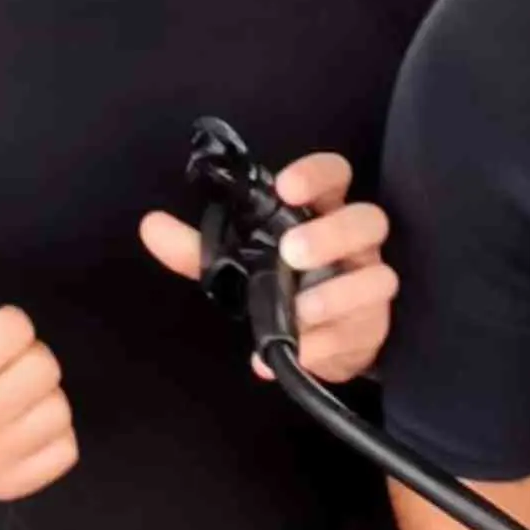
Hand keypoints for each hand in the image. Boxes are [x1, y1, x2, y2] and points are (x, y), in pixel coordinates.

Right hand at [0, 260, 78, 500]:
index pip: (17, 328)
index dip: (11, 327)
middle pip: (44, 368)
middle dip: (31, 362)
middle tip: (8, 370)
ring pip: (59, 411)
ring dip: (45, 400)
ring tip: (17, 399)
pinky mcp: (11, 483)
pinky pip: (66, 451)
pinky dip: (55, 439)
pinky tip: (27, 429)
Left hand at [140, 153, 396, 384]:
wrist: (322, 341)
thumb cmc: (285, 283)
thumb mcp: (238, 262)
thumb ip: (196, 247)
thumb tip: (150, 225)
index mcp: (323, 213)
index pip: (335, 176)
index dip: (317, 174)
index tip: (286, 187)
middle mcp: (356, 245)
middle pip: (369, 220)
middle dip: (332, 234)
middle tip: (291, 252)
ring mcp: (370, 285)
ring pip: (379, 279)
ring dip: (337, 295)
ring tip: (299, 311)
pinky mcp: (372, 330)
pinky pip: (361, 334)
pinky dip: (324, 347)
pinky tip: (295, 355)